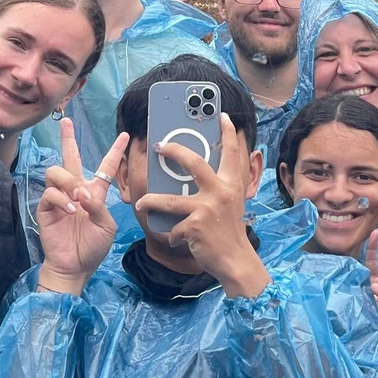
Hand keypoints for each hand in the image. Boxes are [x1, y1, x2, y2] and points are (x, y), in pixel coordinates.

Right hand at [36, 119, 128, 295]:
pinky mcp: (45, 208)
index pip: (105, 167)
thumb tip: (83, 193)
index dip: (115, 152)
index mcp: (95, 193)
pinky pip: (50, 193)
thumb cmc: (93, 247)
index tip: (125, 136)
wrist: (75, 266)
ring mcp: (59, 198)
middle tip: (66, 121)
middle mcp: (76, 190)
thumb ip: (100, 206)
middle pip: (71, 159)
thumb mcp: (106, 226)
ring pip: (57, 171)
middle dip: (68, 139)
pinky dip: (61, 199)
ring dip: (69, 181)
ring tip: (77, 197)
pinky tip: (70, 210)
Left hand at [136, 114, 269, 298]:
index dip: (227, 132)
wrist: (235, 261)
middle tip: (159, 146)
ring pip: (170, 200)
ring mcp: (207, 209)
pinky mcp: (195, 226)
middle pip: (194, 163)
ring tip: (142, 203)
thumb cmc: (229, 232)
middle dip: (173, 151)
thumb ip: (217, 188)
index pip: (231, 153)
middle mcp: (221, 192)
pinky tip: (175, 239)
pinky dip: (171, 234)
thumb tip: (194, 175)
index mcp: (231, 185)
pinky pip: (174, 227)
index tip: (223, 115)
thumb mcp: (229, 205)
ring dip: (152, 202)